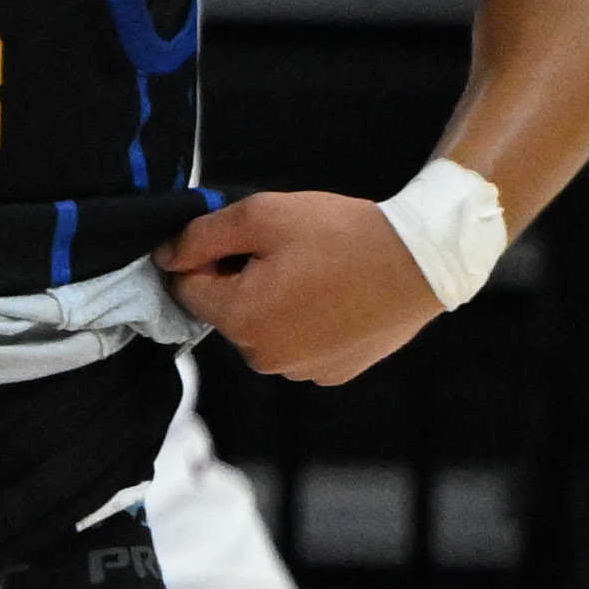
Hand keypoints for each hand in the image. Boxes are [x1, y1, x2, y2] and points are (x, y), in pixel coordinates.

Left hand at [163, 186, 447, 382]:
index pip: (187, 288)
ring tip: (318, 273)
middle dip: (242, 280)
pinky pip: (299, 345)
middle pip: (226, 311)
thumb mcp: (262, 215)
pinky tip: (336, 297)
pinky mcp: (332, 373)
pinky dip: (307, 322)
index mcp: (239, 319)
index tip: (246, 240)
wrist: (424, 260)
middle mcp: (262, 356)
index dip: (208, 256)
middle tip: (290, 253)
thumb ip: (200, 235)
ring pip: (262, 330)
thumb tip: (164, 258)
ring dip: (274, 302)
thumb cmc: (342, 233)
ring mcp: (299, 370)